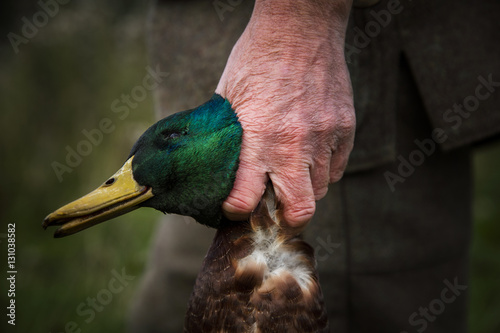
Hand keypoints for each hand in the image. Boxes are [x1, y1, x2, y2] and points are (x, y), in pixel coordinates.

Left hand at [217, 0, 354, 229]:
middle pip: (299, 210)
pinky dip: (324, 169)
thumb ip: (231, 137)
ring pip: (321, 190)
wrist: (300, 27)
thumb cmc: (257, 58)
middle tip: (276, 213)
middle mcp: (293, 145)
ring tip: (292, 173)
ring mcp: (324, 138)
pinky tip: (311, 155)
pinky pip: (338, 167)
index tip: (234, 208)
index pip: (246, 199)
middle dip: (286, 220)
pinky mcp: (345, 128)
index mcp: (258, 138)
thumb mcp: (229, 97)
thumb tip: (225, 165)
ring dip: (304, 189)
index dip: (236, 211)